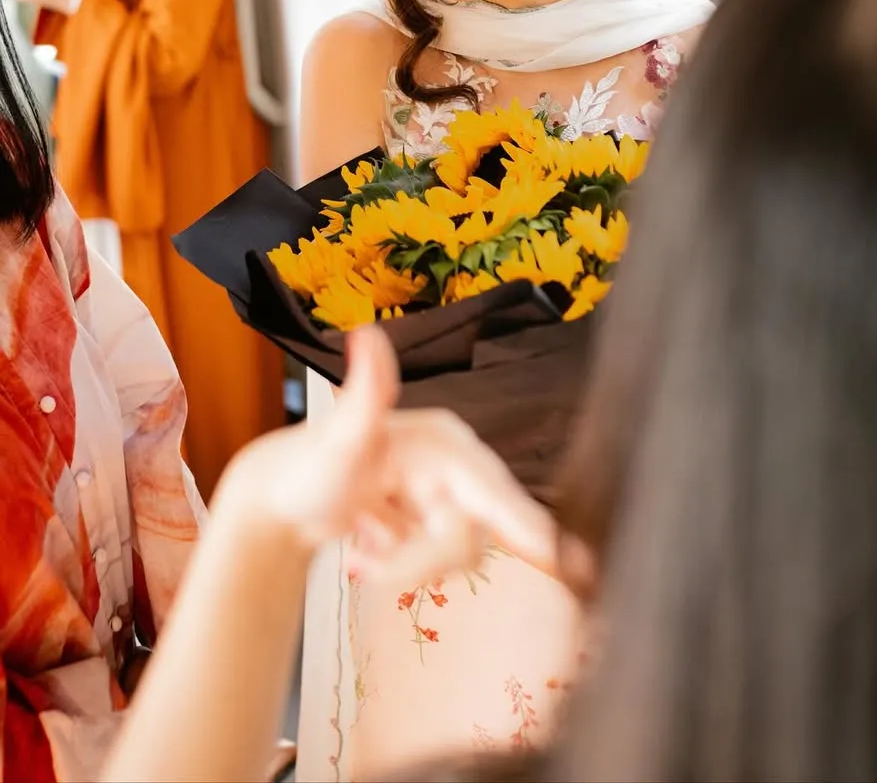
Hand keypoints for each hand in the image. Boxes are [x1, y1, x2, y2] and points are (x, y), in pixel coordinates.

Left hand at [225, 329, 565, 588]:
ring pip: (458, 554)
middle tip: (365, 563)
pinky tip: (369, 546)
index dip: (531, 527)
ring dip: (406, 565)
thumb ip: (364, 393)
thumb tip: (367, 336)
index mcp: (446, 446)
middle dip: (420, 561)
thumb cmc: (305, 467)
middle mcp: (456, 466)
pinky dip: (403, 564)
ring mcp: (447, 493)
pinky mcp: (436, 518)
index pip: (493, 493)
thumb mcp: (337, 435)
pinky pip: (441, 560)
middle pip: (471, 537)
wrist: (278, 499)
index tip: (572, 562)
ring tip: (361, 550)